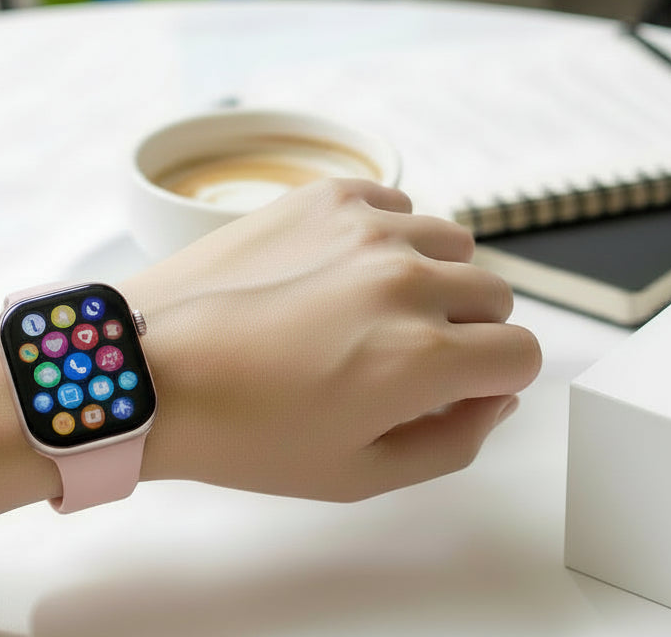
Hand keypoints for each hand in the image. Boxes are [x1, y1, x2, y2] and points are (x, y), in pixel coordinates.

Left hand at [122, 179, 540, 501]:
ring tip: (367, 312)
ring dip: (432, 279)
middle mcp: (406, 282)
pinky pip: (398, 205)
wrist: (147, 369)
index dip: (494, 382)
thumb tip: (495, 398)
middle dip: (467, 333)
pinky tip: (339, 271)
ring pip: (453, 245)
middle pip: (494, 296)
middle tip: (401, 359)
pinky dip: (387, 236)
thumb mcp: (358, 475)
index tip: (453, 391)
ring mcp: (366, 229)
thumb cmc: (243, 434)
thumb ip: (453, 442)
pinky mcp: (325, 196)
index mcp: (422, 358)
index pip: (523, 354)